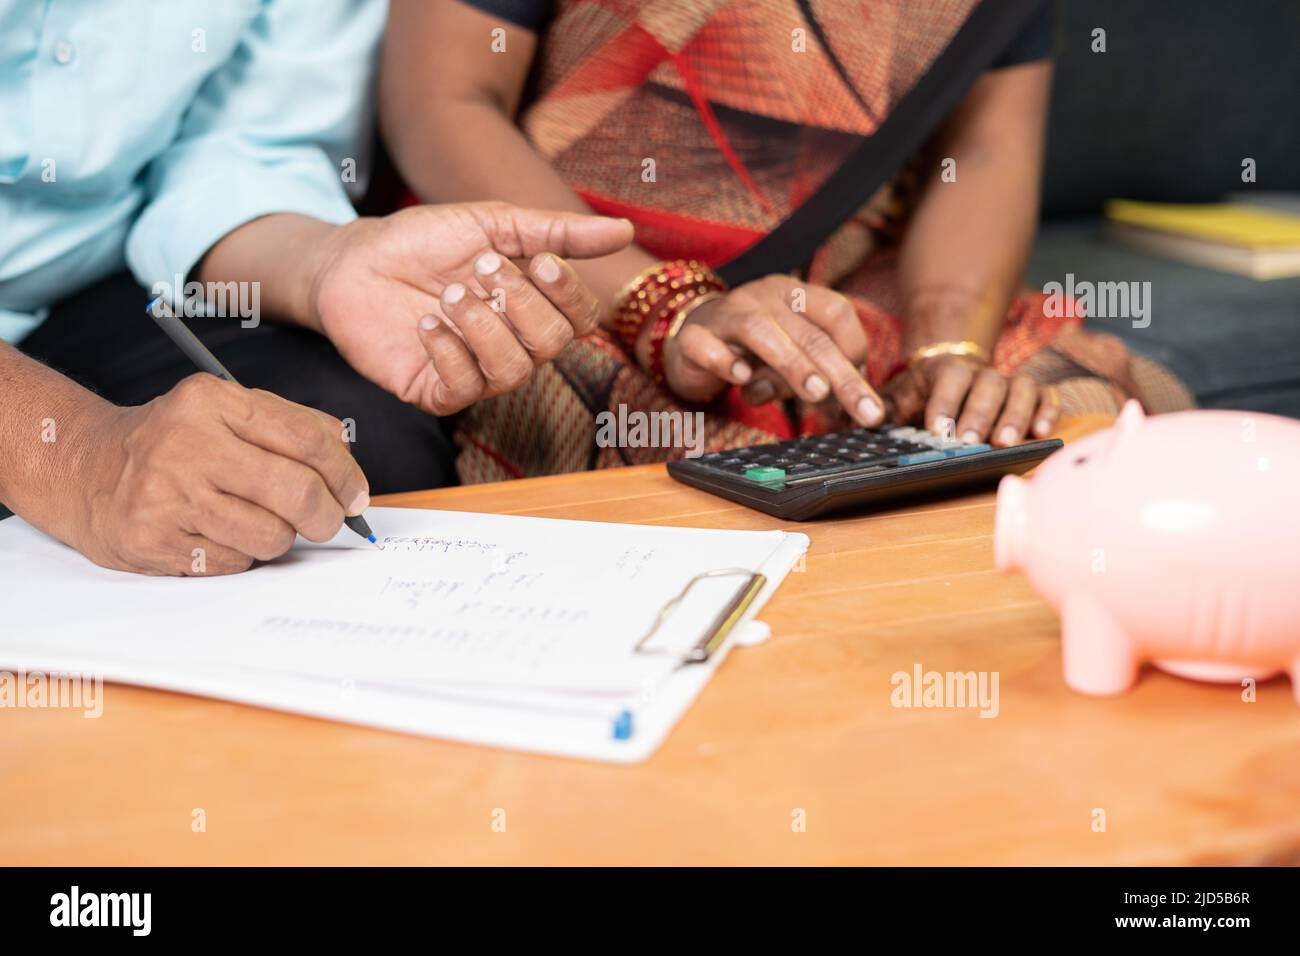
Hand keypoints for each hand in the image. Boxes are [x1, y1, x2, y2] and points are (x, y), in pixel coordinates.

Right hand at [69, 374, 369, 575]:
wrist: (88, 469)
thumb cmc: (176, 441)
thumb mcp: (226, 410)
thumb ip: (291, 425)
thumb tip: (348, 461)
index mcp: (212, 402)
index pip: (307, 440)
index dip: (346, 475)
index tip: (357, 496)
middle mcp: (187, 445)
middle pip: (297, 492)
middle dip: (326, 516)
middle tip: (327, 521)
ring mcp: (167, 496)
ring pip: (270, 536)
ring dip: (280, 538)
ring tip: (258, 522)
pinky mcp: (153, 541)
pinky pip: (234, 563)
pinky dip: (241, 555)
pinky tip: (219, 535)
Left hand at [309, 202, 632, 415]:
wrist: (352, 261)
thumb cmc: (423, 242)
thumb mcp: (492, 224)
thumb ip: (556, 232)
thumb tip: (625, 230)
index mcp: (533, 307)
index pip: (580, 318)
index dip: (568, 294)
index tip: (541, 260)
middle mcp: (512, 345)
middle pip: (551, 346)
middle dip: (521, 303)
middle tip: (480, 267)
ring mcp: (476, 373)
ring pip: (513, 373)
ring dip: (483, 328)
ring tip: (449, 295)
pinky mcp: (436, 392)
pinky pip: (463, 390)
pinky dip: (449, 352)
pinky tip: (427, 323)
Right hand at [661, 275, 884, 425]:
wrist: (689, 340)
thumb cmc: (751, 351)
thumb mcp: (791, 360)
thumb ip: (817, 374)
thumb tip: (852, 405)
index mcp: (794, 296)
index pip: (837, 312)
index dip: (855, 349)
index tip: (863, 391)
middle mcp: (763, 297)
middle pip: (809, 333)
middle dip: (842, 374)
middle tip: (865, 411)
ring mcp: (726, 314)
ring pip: (762, 331)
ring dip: (792, 363)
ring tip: (817, 392)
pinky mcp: (693, 337)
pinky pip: (706, 345)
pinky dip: (724, 361)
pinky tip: (742, 379)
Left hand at [882, 354, 1060, 444]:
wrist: (951, 371)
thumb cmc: (921, 394)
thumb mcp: (895, 397)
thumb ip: (876, 408)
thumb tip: (851, 419)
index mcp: (945, 371)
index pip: (948, 380)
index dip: (945, 402)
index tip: (937, 430)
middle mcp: (981, 373)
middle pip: (987, 386)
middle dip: (978, 414)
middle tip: (970, 441)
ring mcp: (1008, 382)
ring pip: (1019, 389)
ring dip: (1015, 415)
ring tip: (1005, 442)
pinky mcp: (1031, 394)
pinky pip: (1045, 397)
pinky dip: (1046, 412)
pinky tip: (1041, 433)